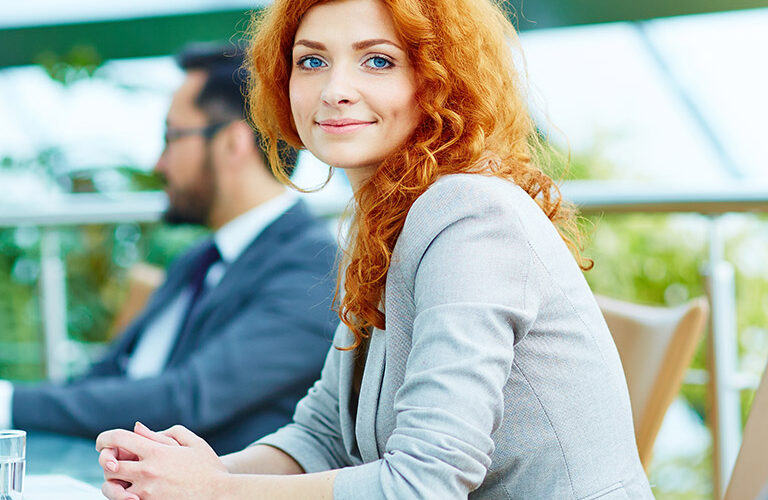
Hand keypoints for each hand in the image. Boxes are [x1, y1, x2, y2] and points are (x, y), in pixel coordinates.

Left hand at [96, 423, 227, 499]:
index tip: (102, 442)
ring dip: (112, 483)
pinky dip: (124, 497)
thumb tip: (138, 429)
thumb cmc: (208, 467)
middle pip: (108, 466)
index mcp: (156, 452)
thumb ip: (164, 433)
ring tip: (123, 482)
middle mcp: (147, 472)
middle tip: (113, 462)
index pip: (118, 439)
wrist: (220, 495)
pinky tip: (133, 493)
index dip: (104, 438)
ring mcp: (146, 494)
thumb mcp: (192, 443)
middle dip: (107, 462)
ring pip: (111, 488)